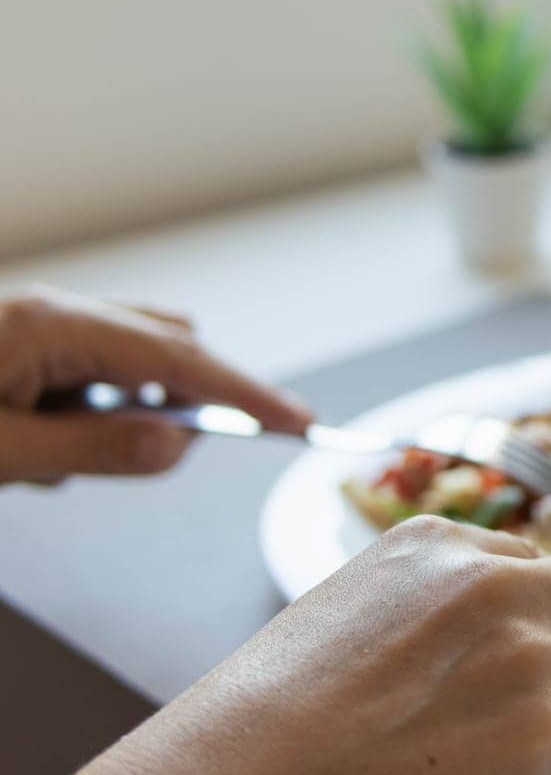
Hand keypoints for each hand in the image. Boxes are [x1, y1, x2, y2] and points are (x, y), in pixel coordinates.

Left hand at [0, 287, 311, 484]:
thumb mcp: (1, 450)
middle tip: (170, 454)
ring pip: (137, 366)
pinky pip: (101, 378)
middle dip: (188, 403)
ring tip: (62, 459)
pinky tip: (48, 444)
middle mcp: (57, 315)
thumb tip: (175, 445)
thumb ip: (90, 449)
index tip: (296, 419)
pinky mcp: (37, 350)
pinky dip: (102, 416)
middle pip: (168, 349)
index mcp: (50, 325)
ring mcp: (47, 329)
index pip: (173, 357)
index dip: (241, 390)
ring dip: (133, 415)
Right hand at [0, 516, 550, 774]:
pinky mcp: (539, 736)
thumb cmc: (266, 724)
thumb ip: (440, 604)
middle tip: (535, 712)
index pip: (541, 565)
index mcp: (441, 543)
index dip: (533, 623)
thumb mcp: (353, 611)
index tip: (499, 665)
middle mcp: (495, 581)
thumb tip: (514, 632)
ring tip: (475, 764)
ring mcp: (526, 655)